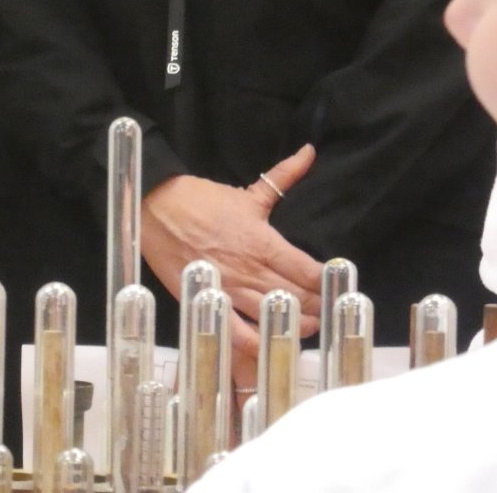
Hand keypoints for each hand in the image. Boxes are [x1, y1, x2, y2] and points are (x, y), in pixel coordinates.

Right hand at [140, 143, 323, 366]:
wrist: (158, 207)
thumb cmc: (203, 200)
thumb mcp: (248, 192)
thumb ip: (283, 177)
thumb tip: (309, 152)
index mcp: (264, 242)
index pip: (308, 271)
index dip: (327, 283)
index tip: (338, 288)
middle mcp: (251, 269)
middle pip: (296, 296)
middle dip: (317, 307)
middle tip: (329, 312)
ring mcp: (231, 289)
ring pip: (273, 315)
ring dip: (295, 324)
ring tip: (309, 328)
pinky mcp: (210, 301)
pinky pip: (237, 331)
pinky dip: (256, 342)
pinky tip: (270, 345)